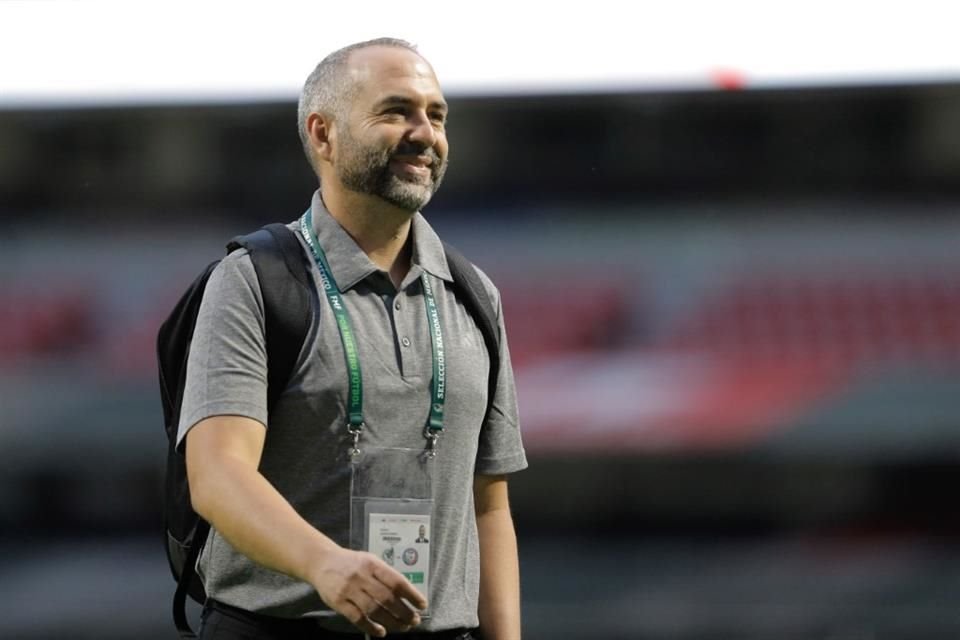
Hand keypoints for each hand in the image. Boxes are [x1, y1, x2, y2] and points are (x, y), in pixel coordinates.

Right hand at [309, 547, 427, 636]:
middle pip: (387, 598)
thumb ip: (385, 575)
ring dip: (391, 621)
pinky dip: (371, 627)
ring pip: (374, 610)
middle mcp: (362, 576)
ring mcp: (349, 590)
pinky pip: (357, 618)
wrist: (321, 562)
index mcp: (373, 564)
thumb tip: (407, 593)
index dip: (411, 595)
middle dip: (404, 612)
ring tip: (402, 627)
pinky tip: (381, 632)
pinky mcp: (339, 602)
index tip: (422, 605)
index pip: (396, 581)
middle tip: (414, 620)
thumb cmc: (351, 562)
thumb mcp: (369, 560)